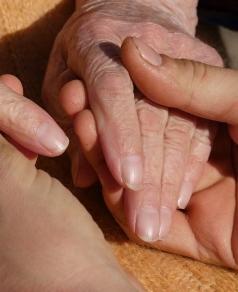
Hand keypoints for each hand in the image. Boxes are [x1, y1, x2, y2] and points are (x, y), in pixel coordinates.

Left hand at [42, 0, 222, 241]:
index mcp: (93, 42)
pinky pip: (199, 120)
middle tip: (144, 224)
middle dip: (148, 173)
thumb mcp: (59, 76)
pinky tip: (180, 195)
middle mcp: (138, 45)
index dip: (118, 135)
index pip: (110, 89)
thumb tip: (80, 177)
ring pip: (178, 122)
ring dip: (169, 177)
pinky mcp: (201, 63)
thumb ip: (66, 119)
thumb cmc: (80, 49)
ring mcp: (176, 52)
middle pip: (149, 114)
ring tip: (158, 222)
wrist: (130, 4)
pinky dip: (189, 160)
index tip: (126, 180)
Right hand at [102, 37, 237, 267]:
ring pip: (134, 184)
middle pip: (139, 146)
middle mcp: (203, 162)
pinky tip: (100, 179)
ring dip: (102, 160)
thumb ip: (194, 81)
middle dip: (104, 128)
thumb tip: (132, 49)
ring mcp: (197, 202)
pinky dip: (117, 203)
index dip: (120, 98)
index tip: (85, 82)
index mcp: (219, 126)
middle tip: (73, 107)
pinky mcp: (194, 242)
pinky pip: (144, 225)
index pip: (158, 112)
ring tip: (79, 133)